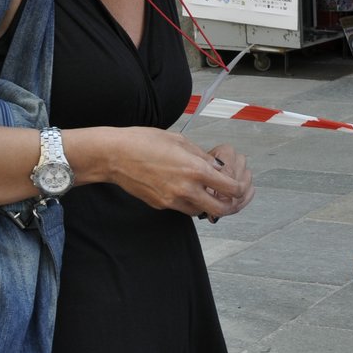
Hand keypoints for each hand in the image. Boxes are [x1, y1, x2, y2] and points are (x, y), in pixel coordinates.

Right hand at [107, 129, 253, 218]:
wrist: (113, 155)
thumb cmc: (144, 141)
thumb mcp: (180, 140)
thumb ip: (203, 157)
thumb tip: (219, 166)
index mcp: (195, 169)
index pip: (230, 188)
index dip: (239, 188)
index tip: (238, 184)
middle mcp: (186, 189)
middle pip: (221, 209)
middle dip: (230, 205)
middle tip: (230, 197)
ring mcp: (173, 200)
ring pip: (202, 211)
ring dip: (208, 204)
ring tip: (207, 191)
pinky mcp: (161, 205)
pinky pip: (183, 208)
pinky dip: (191, 202)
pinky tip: (187, 189)